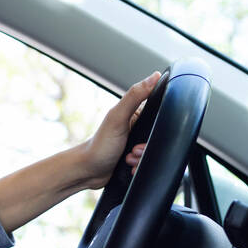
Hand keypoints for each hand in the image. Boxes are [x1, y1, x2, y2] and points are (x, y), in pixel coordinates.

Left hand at [76, 71, 160, 190]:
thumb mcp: (118, 117)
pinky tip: (129, 166)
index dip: (158, 126)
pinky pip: (147, 164)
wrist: (88, 171)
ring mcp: (137, 144)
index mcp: (135, 113)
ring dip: (141, 159)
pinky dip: (139, 167)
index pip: (159, 112)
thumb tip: (154, 76)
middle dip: (146, 148)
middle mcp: (137, 127)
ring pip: (153, 153)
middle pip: (158, 137)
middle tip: (133, 149)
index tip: (145, 134)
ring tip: (128, 158)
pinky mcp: (136, 159)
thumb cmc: (99, 144)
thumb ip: (135, 96)